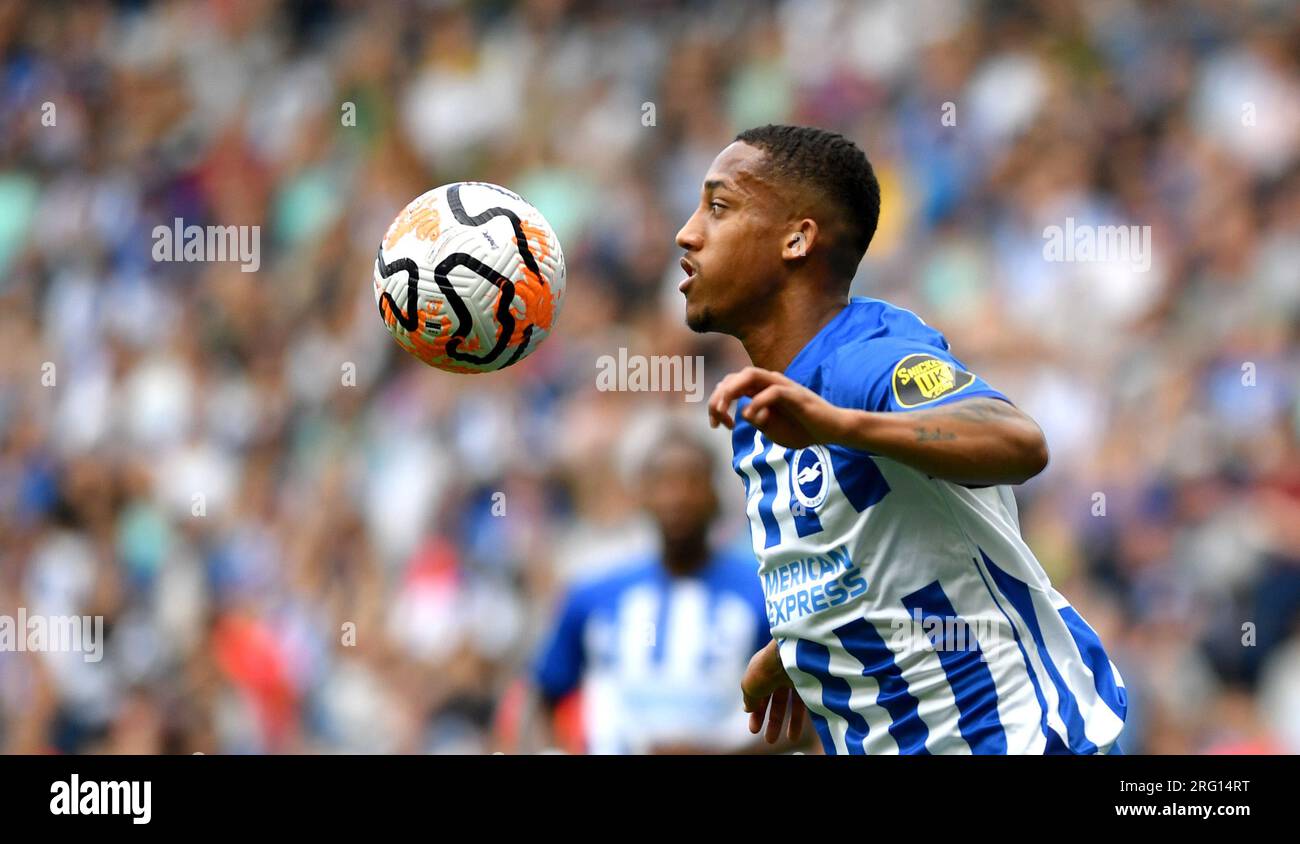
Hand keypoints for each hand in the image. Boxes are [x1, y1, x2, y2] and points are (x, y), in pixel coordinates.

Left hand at [708, 367, 846, 448]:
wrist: (832, 431)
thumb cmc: (802, 429)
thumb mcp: (771, 430)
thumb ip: (756, 420)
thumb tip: (744, 414)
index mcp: (761, 389)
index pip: (730, 385)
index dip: (717, 402)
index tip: (716, 425)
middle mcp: (770, 382)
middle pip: (735, 377)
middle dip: (719, 397)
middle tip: (715, 421)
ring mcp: (783, 386)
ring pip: (750, 374)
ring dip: (732, 392)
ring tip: (725, 412)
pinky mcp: (796, 395)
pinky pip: (773, 391)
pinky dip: (758, 403)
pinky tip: (751, 417)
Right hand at [741, 640, 804, 743]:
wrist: (789, 655)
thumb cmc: (765, 668)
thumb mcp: (749, 685)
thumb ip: (749, 698)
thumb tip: (747, 708)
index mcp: (763, 670)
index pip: (759, 694)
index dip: (756, 713)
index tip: (754, 730)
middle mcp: (780, 673)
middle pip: (777, 701)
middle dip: (773, 721)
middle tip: (769, 739)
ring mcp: (796, 676)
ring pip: (793, 703)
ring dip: (790, 722)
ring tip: (790, 739)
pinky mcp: (811, 681)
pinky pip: (807, 702)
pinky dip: (802, 717)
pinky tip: (798, 728)